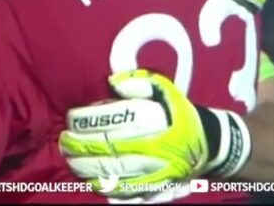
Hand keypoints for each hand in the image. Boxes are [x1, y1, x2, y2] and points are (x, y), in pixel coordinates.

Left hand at [59, 70, 251, 197]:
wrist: (209, 145)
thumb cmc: (182, 114)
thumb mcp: (168, 90)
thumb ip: (141, 81)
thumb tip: (111, 81)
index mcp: (159, 125)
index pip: (115, 123)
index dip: (89, 122)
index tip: (71, 119)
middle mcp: (158, 152)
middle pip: (110, 152)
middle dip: (81, 147)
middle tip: (64, 141)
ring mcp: (157, 174)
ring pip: (115, 176)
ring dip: (87, 169)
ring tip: (70, 159)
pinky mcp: (157, 190)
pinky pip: (126, 193)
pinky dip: (104, 187)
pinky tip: (88, 179)